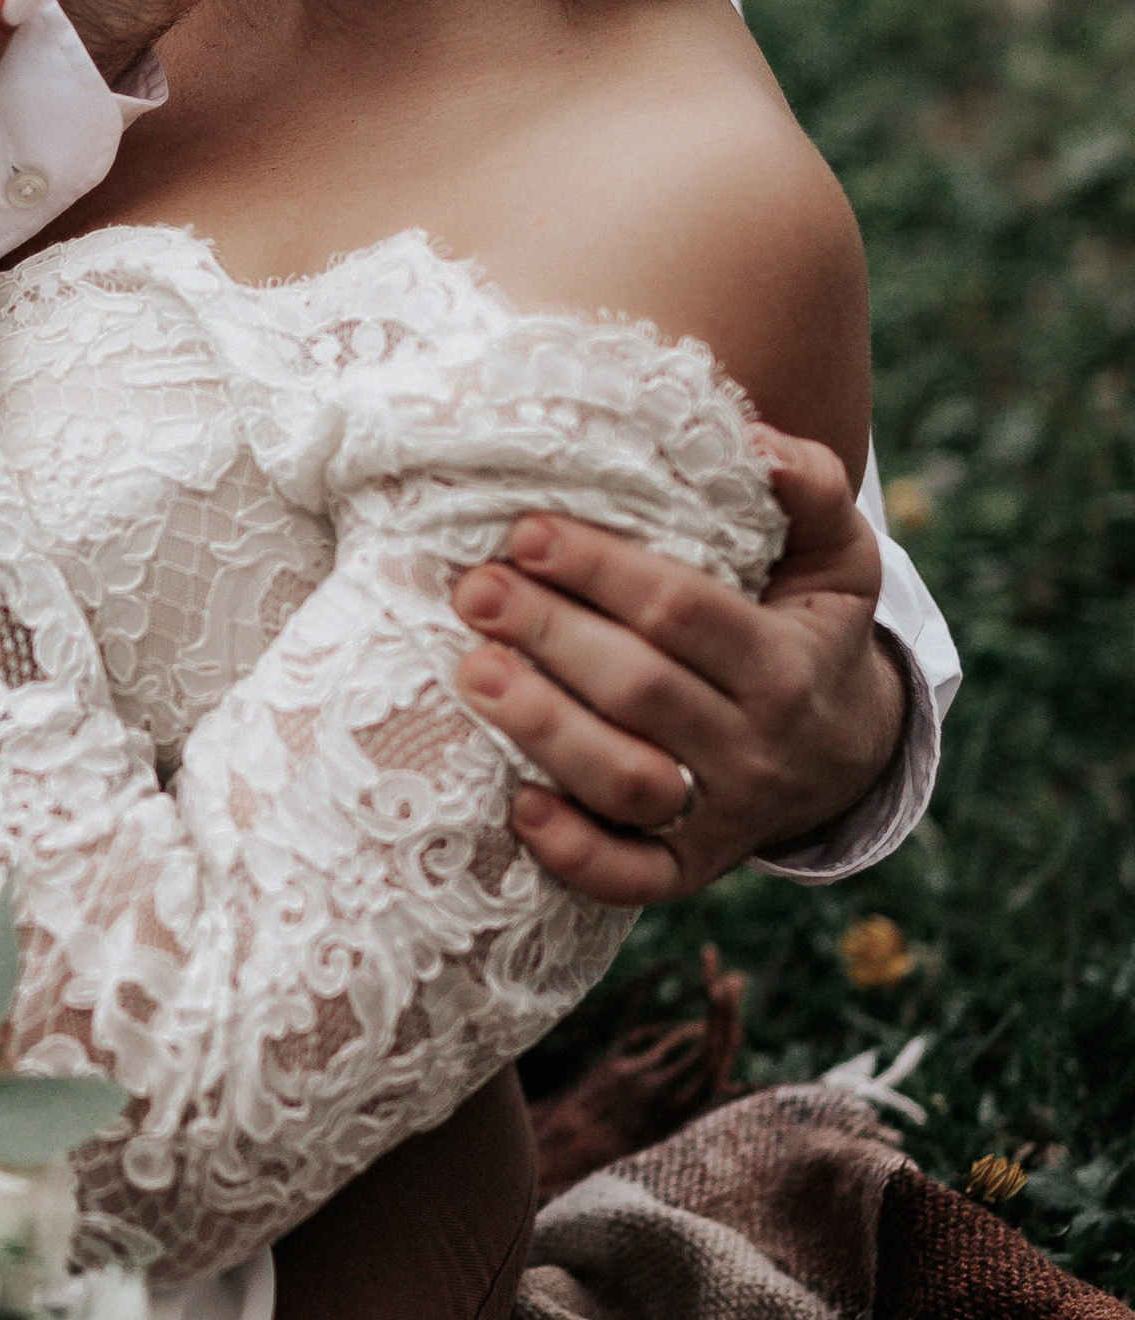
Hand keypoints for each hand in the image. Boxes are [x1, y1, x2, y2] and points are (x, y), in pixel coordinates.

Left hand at [449, 430, 905, 904]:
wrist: (847, 753)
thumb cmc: (812, 629)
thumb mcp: (836, 557)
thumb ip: (810, 490)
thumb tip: (755, 440)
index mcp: (785, 663)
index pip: (682, 610)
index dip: (600, 569)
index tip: (524, 530)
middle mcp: (758, 746)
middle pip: (642, 691)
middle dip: (551, 636)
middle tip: (474, 590)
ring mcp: (724, 816)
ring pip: (628, 782)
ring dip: (544, 730)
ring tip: (471, 671)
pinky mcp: (690, 868)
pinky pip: (632, 879)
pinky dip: (574, 853)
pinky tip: (515, 805)